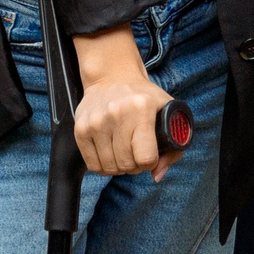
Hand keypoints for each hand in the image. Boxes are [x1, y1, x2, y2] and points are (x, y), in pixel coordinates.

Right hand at [72, 26, 176, 178]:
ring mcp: (96, 122)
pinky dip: (103, 166)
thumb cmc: (144, 98)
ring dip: (119, 167)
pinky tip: (110, 152)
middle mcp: (117, 113)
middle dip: (135, 166)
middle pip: (127, 165)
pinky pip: (93, 165)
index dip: (150, 162)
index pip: (145, 157)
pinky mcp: (80, 129)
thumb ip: (172, 148)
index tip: (150, 155)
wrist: (112, 77)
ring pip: (109, 168)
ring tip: (123, 152)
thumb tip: (156, 175)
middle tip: (136, 153)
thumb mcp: (167, 112)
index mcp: (142, 108)